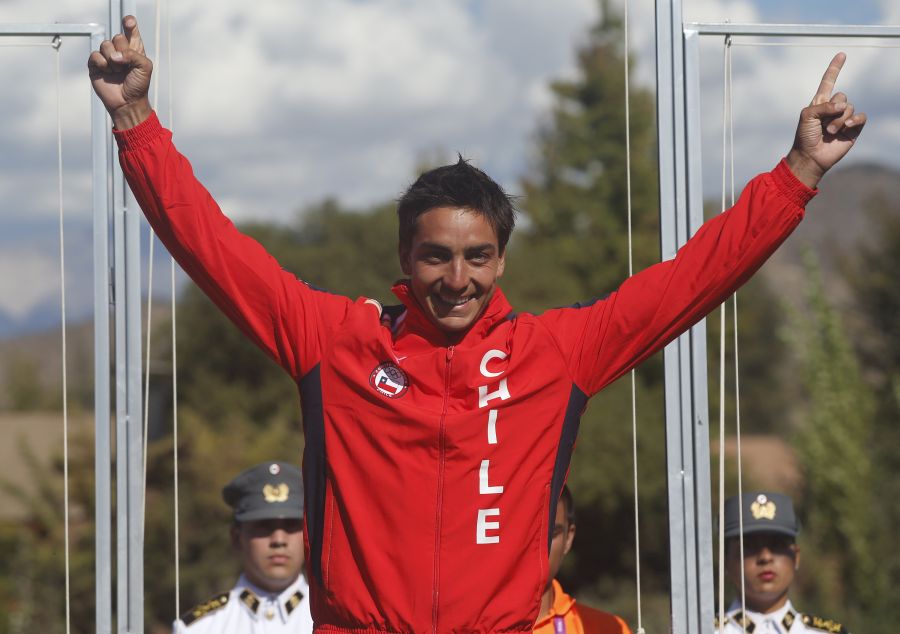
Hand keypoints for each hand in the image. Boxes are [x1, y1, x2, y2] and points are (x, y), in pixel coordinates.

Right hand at [87, 16, 152, 129]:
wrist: (127, 103)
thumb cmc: (138, 86)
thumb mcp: (145, 67)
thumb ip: (134, 55)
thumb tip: (114, 55)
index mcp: (134, 50)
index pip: (131, 31)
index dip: (129, 24)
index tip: (128, 22)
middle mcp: (120, 51)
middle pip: (117, 37)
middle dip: (122, 50)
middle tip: (125, 65)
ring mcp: (107, 57)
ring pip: (105, 44)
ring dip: (112, 60)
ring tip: (117, 71)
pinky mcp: (96, 64)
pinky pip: (95, 55)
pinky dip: (102, 64)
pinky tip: (107, 72)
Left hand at [787, 52, 866, 188]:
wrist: (810, 156)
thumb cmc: (805, 136)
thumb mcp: (807, 116)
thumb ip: (823, 106)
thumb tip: (843, 106)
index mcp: (820, 103)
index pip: (828, 81)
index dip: (835, 69)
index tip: (841, 55)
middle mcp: (833, 109)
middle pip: (842, 96)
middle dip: (833, 110)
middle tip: (823, 125)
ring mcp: (843, 118)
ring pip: (850, 108)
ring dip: (839, 120)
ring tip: (830, 132)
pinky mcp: (853, 129)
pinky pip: (861, 117)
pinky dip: (854, 120)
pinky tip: (846, 127)